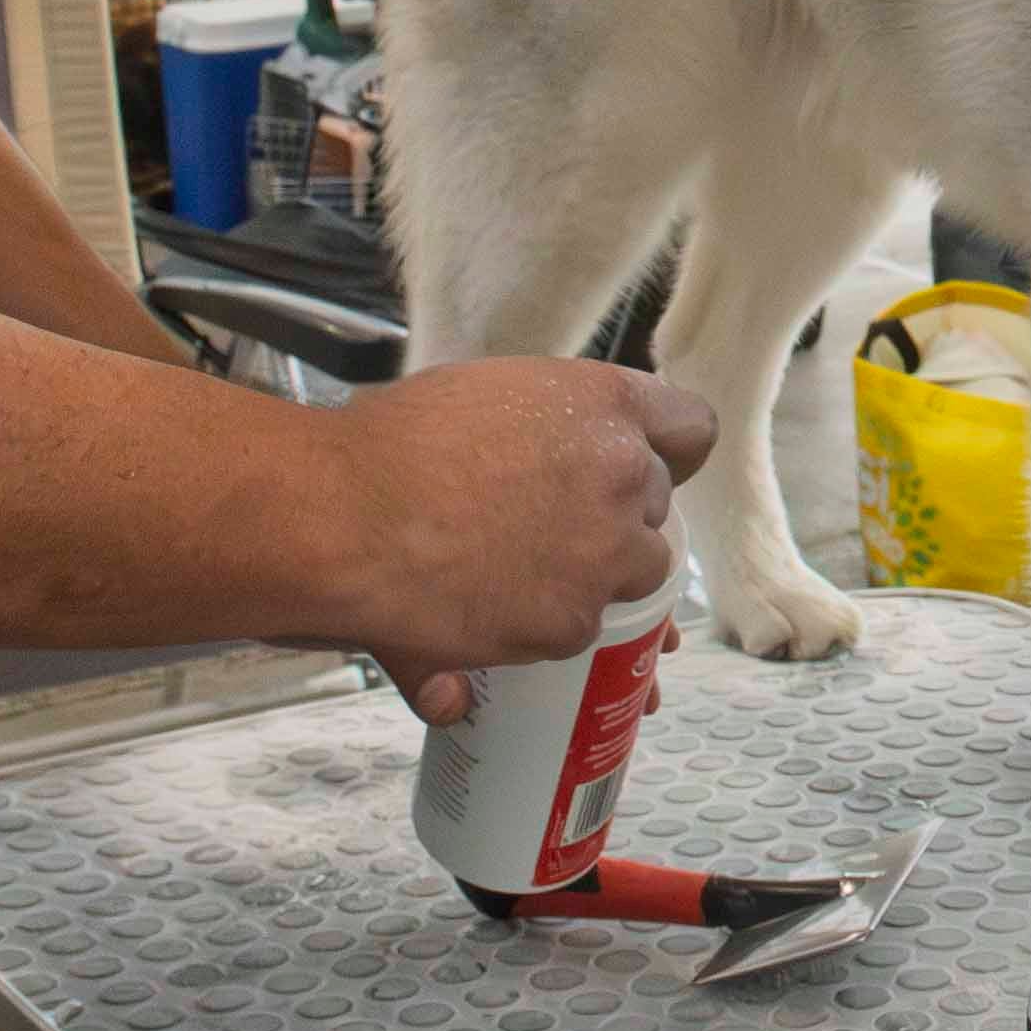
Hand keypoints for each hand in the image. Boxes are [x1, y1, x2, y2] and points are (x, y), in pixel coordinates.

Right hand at [306, 358, 708, 724]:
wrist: (339, 519)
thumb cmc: (387, 447)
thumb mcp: (478, 400)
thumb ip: (538, 430)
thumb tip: (538, 477)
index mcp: (604, 402)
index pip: (690, 430)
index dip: (661, 456)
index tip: (632, 473)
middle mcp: (623, 473)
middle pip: (657, 509)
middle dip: (614, 521)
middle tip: (546, 531)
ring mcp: (606, 551)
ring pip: (634, 576)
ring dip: (592, 579)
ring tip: (518, 577)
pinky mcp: (575, 618)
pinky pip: (582, 629)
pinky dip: (545, 627)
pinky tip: (494, 612)